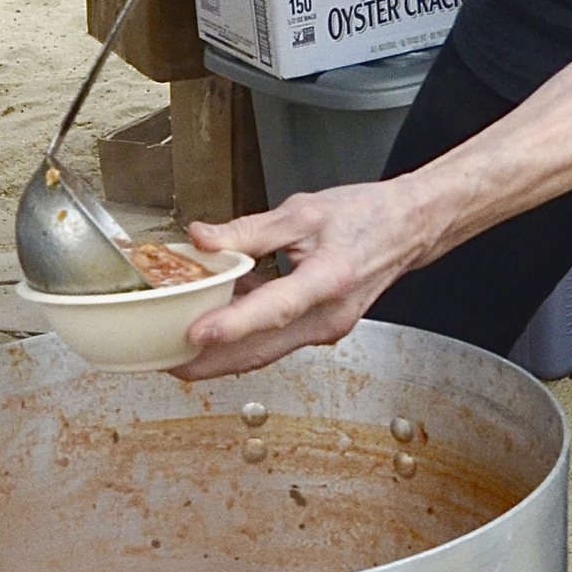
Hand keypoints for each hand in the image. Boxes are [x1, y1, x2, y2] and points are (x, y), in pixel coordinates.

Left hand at [170, 179, 427, 378]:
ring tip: (176, 351)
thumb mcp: (304, 211)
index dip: (231, 325)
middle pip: (260, 349)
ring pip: (265, 352)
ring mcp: (326, 330)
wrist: (410, 229)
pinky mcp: (321, 330)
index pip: (274, 308)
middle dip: (208, 360)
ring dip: (221, 355)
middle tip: (161, 359)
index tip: (193, 334)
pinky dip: (244, 338)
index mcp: (328, 279)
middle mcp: (328, 317)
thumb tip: (201, 238)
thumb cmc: (365, 216)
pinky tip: (216, 324)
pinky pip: (275, 341)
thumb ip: (249, 229)